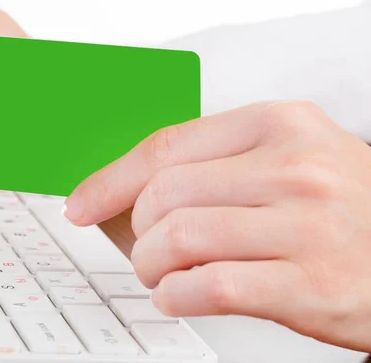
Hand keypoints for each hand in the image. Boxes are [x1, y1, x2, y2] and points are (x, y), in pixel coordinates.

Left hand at [63, 100, 370, 351]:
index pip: (166, 145)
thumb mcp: (289, 158)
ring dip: (150, 265)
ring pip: (179, 238)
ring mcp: (306, 225)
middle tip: (144, 250)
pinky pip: (208, 287)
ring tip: (161, 274)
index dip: (110, 180)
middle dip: (137, 232)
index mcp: (279, 124)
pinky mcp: (313, 284)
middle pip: (165, 195)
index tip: (80, 205)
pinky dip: (174, 296)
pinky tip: (177, 296)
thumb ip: (216, 163)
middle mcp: (295, 167)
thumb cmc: (340, 208)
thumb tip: (127, 186)